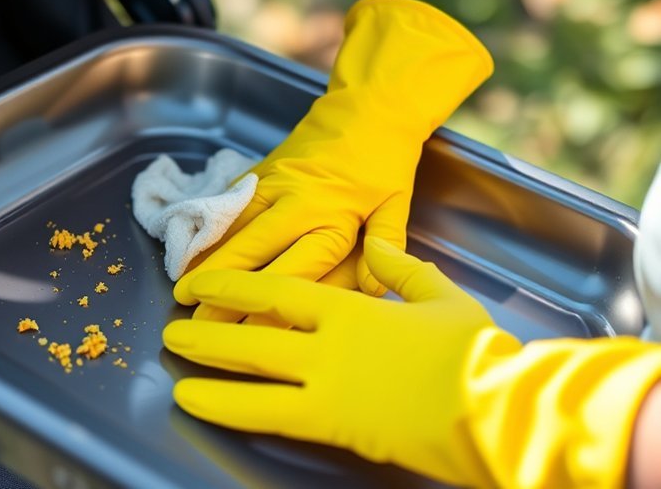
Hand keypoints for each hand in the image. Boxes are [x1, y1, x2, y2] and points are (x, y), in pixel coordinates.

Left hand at [164, 238, 660, 487]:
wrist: (497, 406)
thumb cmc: (475, 352)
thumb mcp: (442, 297)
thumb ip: (402, 269)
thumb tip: (376, 246)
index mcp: (353, 307)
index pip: (279, 289)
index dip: (236, 284)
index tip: (205, 283)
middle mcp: (328, 340)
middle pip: (254, 326)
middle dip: (209, 325)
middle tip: (171, 325)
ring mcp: (325, 381)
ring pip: (250, 367)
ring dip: (206, 362)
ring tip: (171, 362)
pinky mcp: (329, 423)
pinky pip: (264, 412)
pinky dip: (224, 405)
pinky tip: (194, 403)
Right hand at [174, 0, 493, 320]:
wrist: (365, 105)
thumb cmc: (383, 161)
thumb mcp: (398, 203)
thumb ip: (387, 247)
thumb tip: (374, 291)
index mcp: (333, 215)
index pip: (296, 267)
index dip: (266, 300)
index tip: (241, 326)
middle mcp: (296, 200)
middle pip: (250, 248)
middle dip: (219, 283)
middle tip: (190, 313)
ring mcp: (271, 183)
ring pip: (230, 225)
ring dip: (204, 256)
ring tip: (181, 285)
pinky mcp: (258, 172)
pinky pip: (226, 204)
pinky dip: (205, 227)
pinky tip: (187, 248)